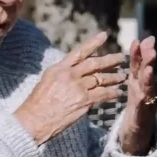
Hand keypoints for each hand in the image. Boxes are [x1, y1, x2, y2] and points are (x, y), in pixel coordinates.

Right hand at [15, 31, 128, 145]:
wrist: (34, 120)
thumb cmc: (37, 103)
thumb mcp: (47, 80)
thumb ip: (62, 72)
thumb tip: (75, 68)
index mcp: (59, 68)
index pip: (79, 52)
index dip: (93, 43)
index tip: (104, 36)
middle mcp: (70, 75)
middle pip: (94, 63)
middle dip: (110, 60)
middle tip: (121, 57)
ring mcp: (78, 88)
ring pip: (101, 79)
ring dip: (114, 77)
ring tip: (123, 76)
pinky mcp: (84, 101)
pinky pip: (103, 94)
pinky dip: (112, 93)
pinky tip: (118, 93)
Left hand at [112, 35, 156, 154]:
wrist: (137, 135)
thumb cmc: (136, 107)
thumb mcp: (135, 84)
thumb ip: (138, 65)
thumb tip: (142, 41)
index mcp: (139, 83)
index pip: (138, 65)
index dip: (138, 53)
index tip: (138, 40)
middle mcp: (145, 91)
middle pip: (146, 74)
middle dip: (148, 62)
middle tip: (151, 49)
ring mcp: (145, 104)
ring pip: (147, 90)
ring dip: (148, 80)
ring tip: (147, 69)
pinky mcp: (141, 118)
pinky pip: (141, 108)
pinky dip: (142, 101)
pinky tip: (141, 95)